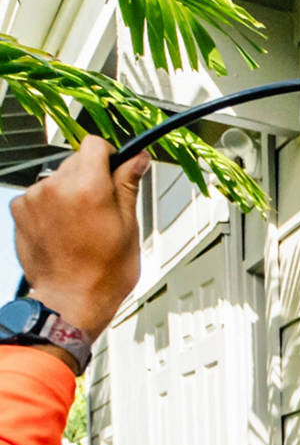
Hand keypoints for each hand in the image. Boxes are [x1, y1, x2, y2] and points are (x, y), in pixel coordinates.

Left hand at [10, 136, 150, 339]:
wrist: (70, 300)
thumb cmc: (102, 273)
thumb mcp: (129, 227)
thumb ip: (128, 186)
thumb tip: (136, 160)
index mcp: (89, 187)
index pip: (94, 145)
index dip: (109, 156)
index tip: (116, 170)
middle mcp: (56, 186)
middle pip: (76, 161)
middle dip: (91, 179)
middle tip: (103, 210)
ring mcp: (34, 198)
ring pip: (57, 179)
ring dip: (69, 193)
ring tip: (82, 226)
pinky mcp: (20, 210)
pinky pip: (39, 196)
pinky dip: (51, 207)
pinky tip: (64, 230)